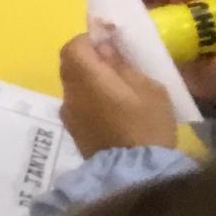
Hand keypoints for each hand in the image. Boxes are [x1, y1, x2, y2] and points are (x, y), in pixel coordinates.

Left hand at [58, 33, 179, 156]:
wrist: (135, 173)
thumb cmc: (147, 124)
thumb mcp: (148, 88)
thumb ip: (122, 65)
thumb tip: (104, 49)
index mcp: (85, 78)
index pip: (72, 47)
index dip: (89, 41)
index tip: (111, 45)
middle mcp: (69, 94)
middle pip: (69, 66)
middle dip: (90, 60)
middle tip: (118, 66)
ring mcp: (68, 114)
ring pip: (73, 86)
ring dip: (90, 81)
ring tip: (119, 90)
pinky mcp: (73, 130)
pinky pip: (77, 104)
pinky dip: (90, 99)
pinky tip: (113, 110)